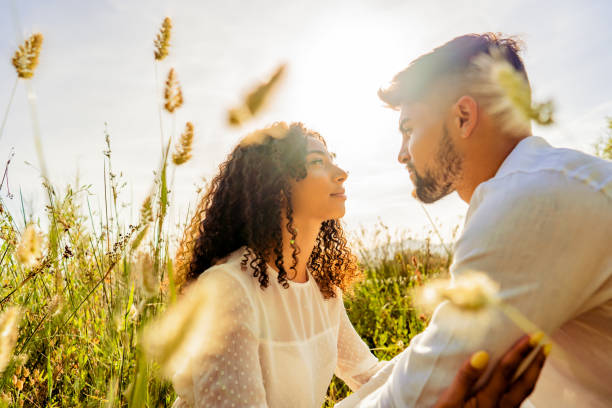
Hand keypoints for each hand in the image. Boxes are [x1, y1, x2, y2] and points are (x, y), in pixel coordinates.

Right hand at [434, 334, 549, 407]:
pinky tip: (521, 380)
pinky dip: (524, 385)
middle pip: (523, 384)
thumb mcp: (448, 401)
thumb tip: (482, 353)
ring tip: (539, 358)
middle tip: (545, 342)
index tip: (532, 336)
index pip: (507, 371)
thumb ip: (465, 378)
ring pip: (523, 393)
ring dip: (533, 374)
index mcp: (487, 400)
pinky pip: (517, 400)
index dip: (520, 352)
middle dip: (535, 362)